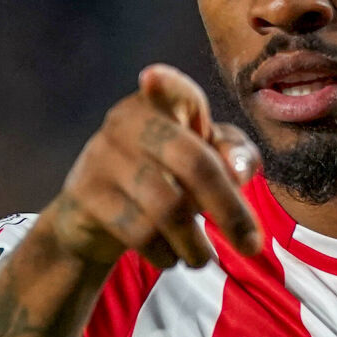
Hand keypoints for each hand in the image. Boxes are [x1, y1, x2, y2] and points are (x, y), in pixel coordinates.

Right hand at [45, 64, 264, 268]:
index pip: (171, 89)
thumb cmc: (165, 177)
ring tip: (203, 258)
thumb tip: (238, 171)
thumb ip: (236, 155)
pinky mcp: (85, 195)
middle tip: (252, 246)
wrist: (94, 218)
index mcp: (162, 104)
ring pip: (167, 208)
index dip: (165, 85)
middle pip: (193, 164)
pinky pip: (139, 232)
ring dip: (196, 244)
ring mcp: (102, 156)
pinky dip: (165, 254)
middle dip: (230, 211)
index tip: (150, 78)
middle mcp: (127, 122)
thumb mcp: (206, 160)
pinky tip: (170, 256)